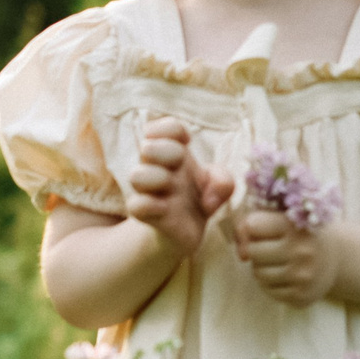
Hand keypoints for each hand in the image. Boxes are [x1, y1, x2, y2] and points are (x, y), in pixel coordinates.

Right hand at [124, 118, 230, 259]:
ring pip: (136, 175)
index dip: (173, 130)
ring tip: (172, 188)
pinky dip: (154, 206)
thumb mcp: (217, 187)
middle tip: (180, 166)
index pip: (163, 127)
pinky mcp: (146, 214)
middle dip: (168, 153)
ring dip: (159, 179)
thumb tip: (212, 193)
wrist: (184, 231)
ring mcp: (148, 191)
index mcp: (171, 153)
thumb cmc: (197, 200)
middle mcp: (156, 168)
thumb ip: (223, 180)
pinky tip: (168, 209)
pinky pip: (136, 206)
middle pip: (147, 147)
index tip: (186, 142)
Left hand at [234, 207, 338, 306]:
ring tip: (277, 261)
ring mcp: (302, 276)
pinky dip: (270, 283)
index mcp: (296, 226)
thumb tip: (241, 253)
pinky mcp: (301, 296)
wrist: (337, 258)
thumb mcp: (284, 218)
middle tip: (270, 247)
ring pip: (258, 273)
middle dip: (256, 249)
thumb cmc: (301, 234)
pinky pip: (267, 290)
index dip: (252, 227)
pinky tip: (284, 275)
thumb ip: (255, 224)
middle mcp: (302, 251)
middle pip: (252, 251)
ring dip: (261, 267)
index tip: (261, 228)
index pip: (252, 225)